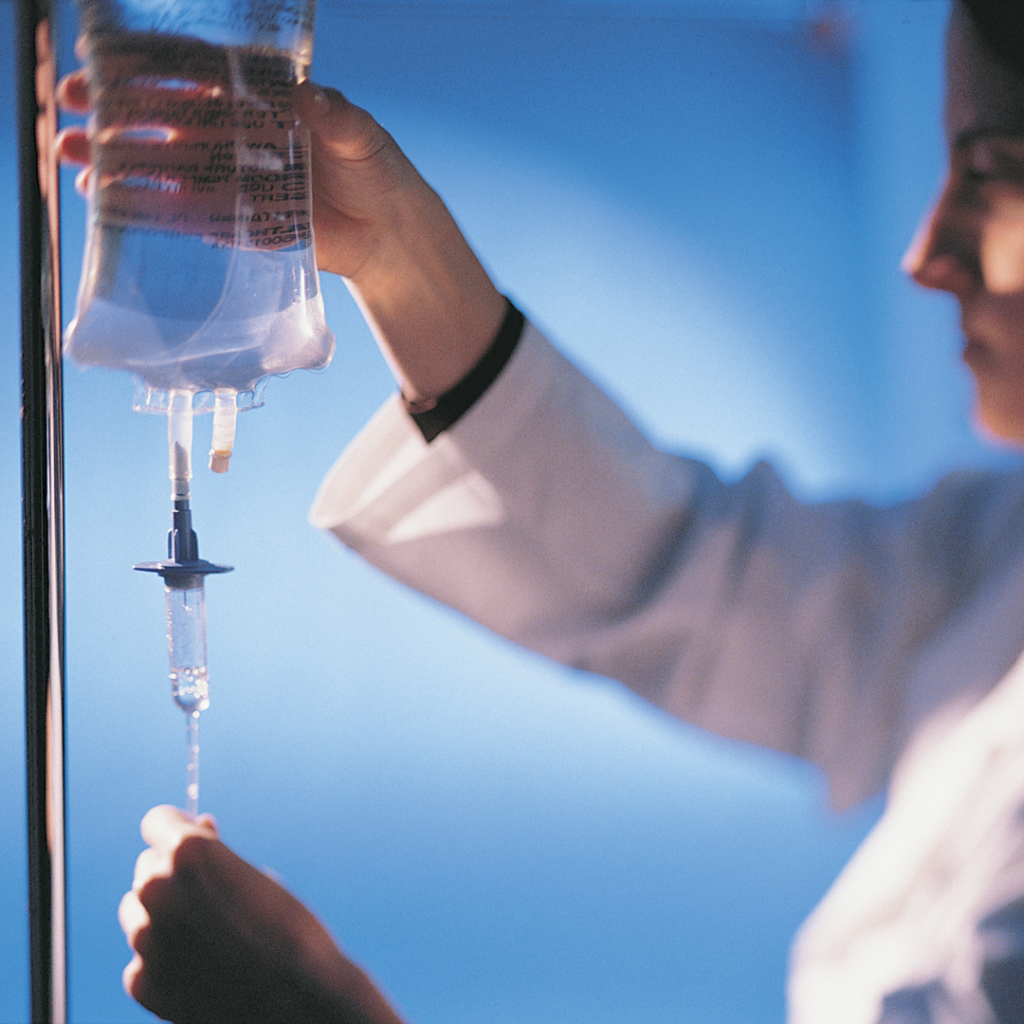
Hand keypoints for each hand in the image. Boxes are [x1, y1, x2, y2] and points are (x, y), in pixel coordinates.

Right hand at [56, 65, 505, 400]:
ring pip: (164, 163)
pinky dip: (148, 207)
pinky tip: (109, 202)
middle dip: (115, 110)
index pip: (196, 76)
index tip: (106, 61)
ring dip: (116, 159)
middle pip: (165, 117)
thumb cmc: (376, 170)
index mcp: (258, 101)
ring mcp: (231, 179)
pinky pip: (184, 213)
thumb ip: (336, 115)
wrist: (388, 232)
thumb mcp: (361, 134)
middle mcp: (236, 136)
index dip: (151, 66)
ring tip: (72, 156)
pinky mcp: (235, 223)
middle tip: (71, 105)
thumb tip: (311, 98)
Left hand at [118, 805, 404, 1023]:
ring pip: (137, 910)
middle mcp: (157, 890)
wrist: (296, 1000)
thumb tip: (198, 831)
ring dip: (162, 914)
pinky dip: (163, 957)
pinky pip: (141, 956)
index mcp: (187, 853)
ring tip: (206, 932)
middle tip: (211, 895)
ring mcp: (145, 939)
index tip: (195, 841)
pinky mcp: (141, 981)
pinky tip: (199, 965)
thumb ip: (216, 854)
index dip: (178, 828)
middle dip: (172, 874)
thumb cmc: (287, 930)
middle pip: (146, 866)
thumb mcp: (256, 875)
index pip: (156, 820)